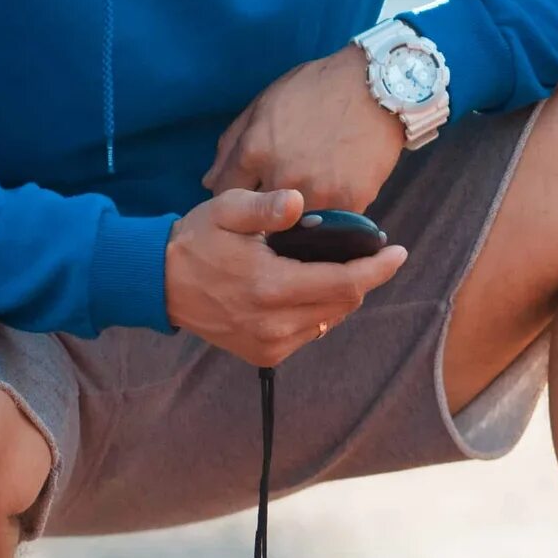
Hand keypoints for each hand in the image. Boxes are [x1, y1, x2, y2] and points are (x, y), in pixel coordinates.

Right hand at [166, 187, 407, 367]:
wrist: (158, 282)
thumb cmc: (197, 240)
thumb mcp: (226, 210)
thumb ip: (264, 207)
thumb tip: (298, 202)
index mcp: (270, 287)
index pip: (346, 284)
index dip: (378, 268)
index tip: (398, 252)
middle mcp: (274, 323)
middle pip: (344, 303)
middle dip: (361, 276)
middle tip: (362, 251)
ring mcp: (269, 343)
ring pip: (330, 319)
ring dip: (340, 294)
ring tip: (332, 268)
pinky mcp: (263, 354)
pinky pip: (310, 332)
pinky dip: (318, 311)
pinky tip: (307, 289)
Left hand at [201, 47, 403, 213]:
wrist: (377, 85)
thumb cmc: (316, 89)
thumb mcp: (264, 104)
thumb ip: (232, 146)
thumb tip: (208, 183)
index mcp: (255, 150)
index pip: (225, 196)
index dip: (232, 201)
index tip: (243, 201)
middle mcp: (282, 177)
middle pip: (258, 220)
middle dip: (261, 218)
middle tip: (272, 211)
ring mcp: (318, 192)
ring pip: (295, 228)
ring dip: (295, 224)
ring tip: (303, 210)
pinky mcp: (351, 201)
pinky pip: (332, 224)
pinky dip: (330, 217)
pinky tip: (333, 200)